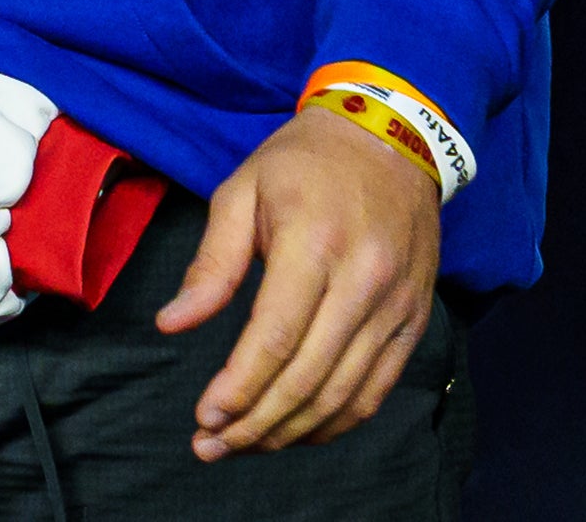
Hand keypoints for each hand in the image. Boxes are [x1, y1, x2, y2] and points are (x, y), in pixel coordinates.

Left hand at [154, 103, 440, 459]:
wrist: (391, 139)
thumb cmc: (303, 163)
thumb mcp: (240, 192)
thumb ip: (210, 263)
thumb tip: (172, 324)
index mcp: (316, 244)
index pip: (276, 337)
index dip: (240, 387)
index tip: (204, 417)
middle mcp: (365, 282)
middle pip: (310, 377)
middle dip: (256, 423)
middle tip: (211, 446)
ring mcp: (396, 307)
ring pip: (345, 394)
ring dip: (292, 432)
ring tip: (244, 446)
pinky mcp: (413, 321)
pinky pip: (377, 389)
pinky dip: (338, 422)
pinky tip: (298, 432)